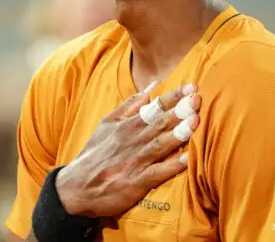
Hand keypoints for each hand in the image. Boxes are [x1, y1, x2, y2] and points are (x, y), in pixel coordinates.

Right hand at [55, 84, 200, 218]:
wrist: (77, 187)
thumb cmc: (96, 153)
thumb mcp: (108, 123)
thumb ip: (131, 105)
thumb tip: (152, 87)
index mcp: (127, 125)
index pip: (155, 107)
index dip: (174, 97)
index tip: (192, 87)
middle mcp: (133, 140)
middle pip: (160, 122)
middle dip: (180, 110)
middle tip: (197, 99)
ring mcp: (135, 161)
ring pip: (160, 144)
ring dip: (178, 133)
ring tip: (195, 122)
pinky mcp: (136, 182)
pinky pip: (157, 173)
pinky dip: (172, 166)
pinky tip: (188, 160)